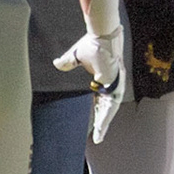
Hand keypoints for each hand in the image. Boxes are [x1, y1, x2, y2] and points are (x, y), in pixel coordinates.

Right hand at [53, 27, 123, 142]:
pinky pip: (112, 104)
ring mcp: (115, 84)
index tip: (95, 124)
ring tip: (99, 137)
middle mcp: (112, 83)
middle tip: (97, 137)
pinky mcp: (115, 84)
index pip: (101, 100)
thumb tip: (57, 64)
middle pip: (107, 107)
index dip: (98, 112)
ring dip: (105, 123)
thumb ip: (68, 62)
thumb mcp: (77, 56)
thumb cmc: (92, 43)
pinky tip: (103, 126)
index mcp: (104, 79)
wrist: (101, 36)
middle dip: (102, 122)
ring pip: (111, 109)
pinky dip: (107, 115)